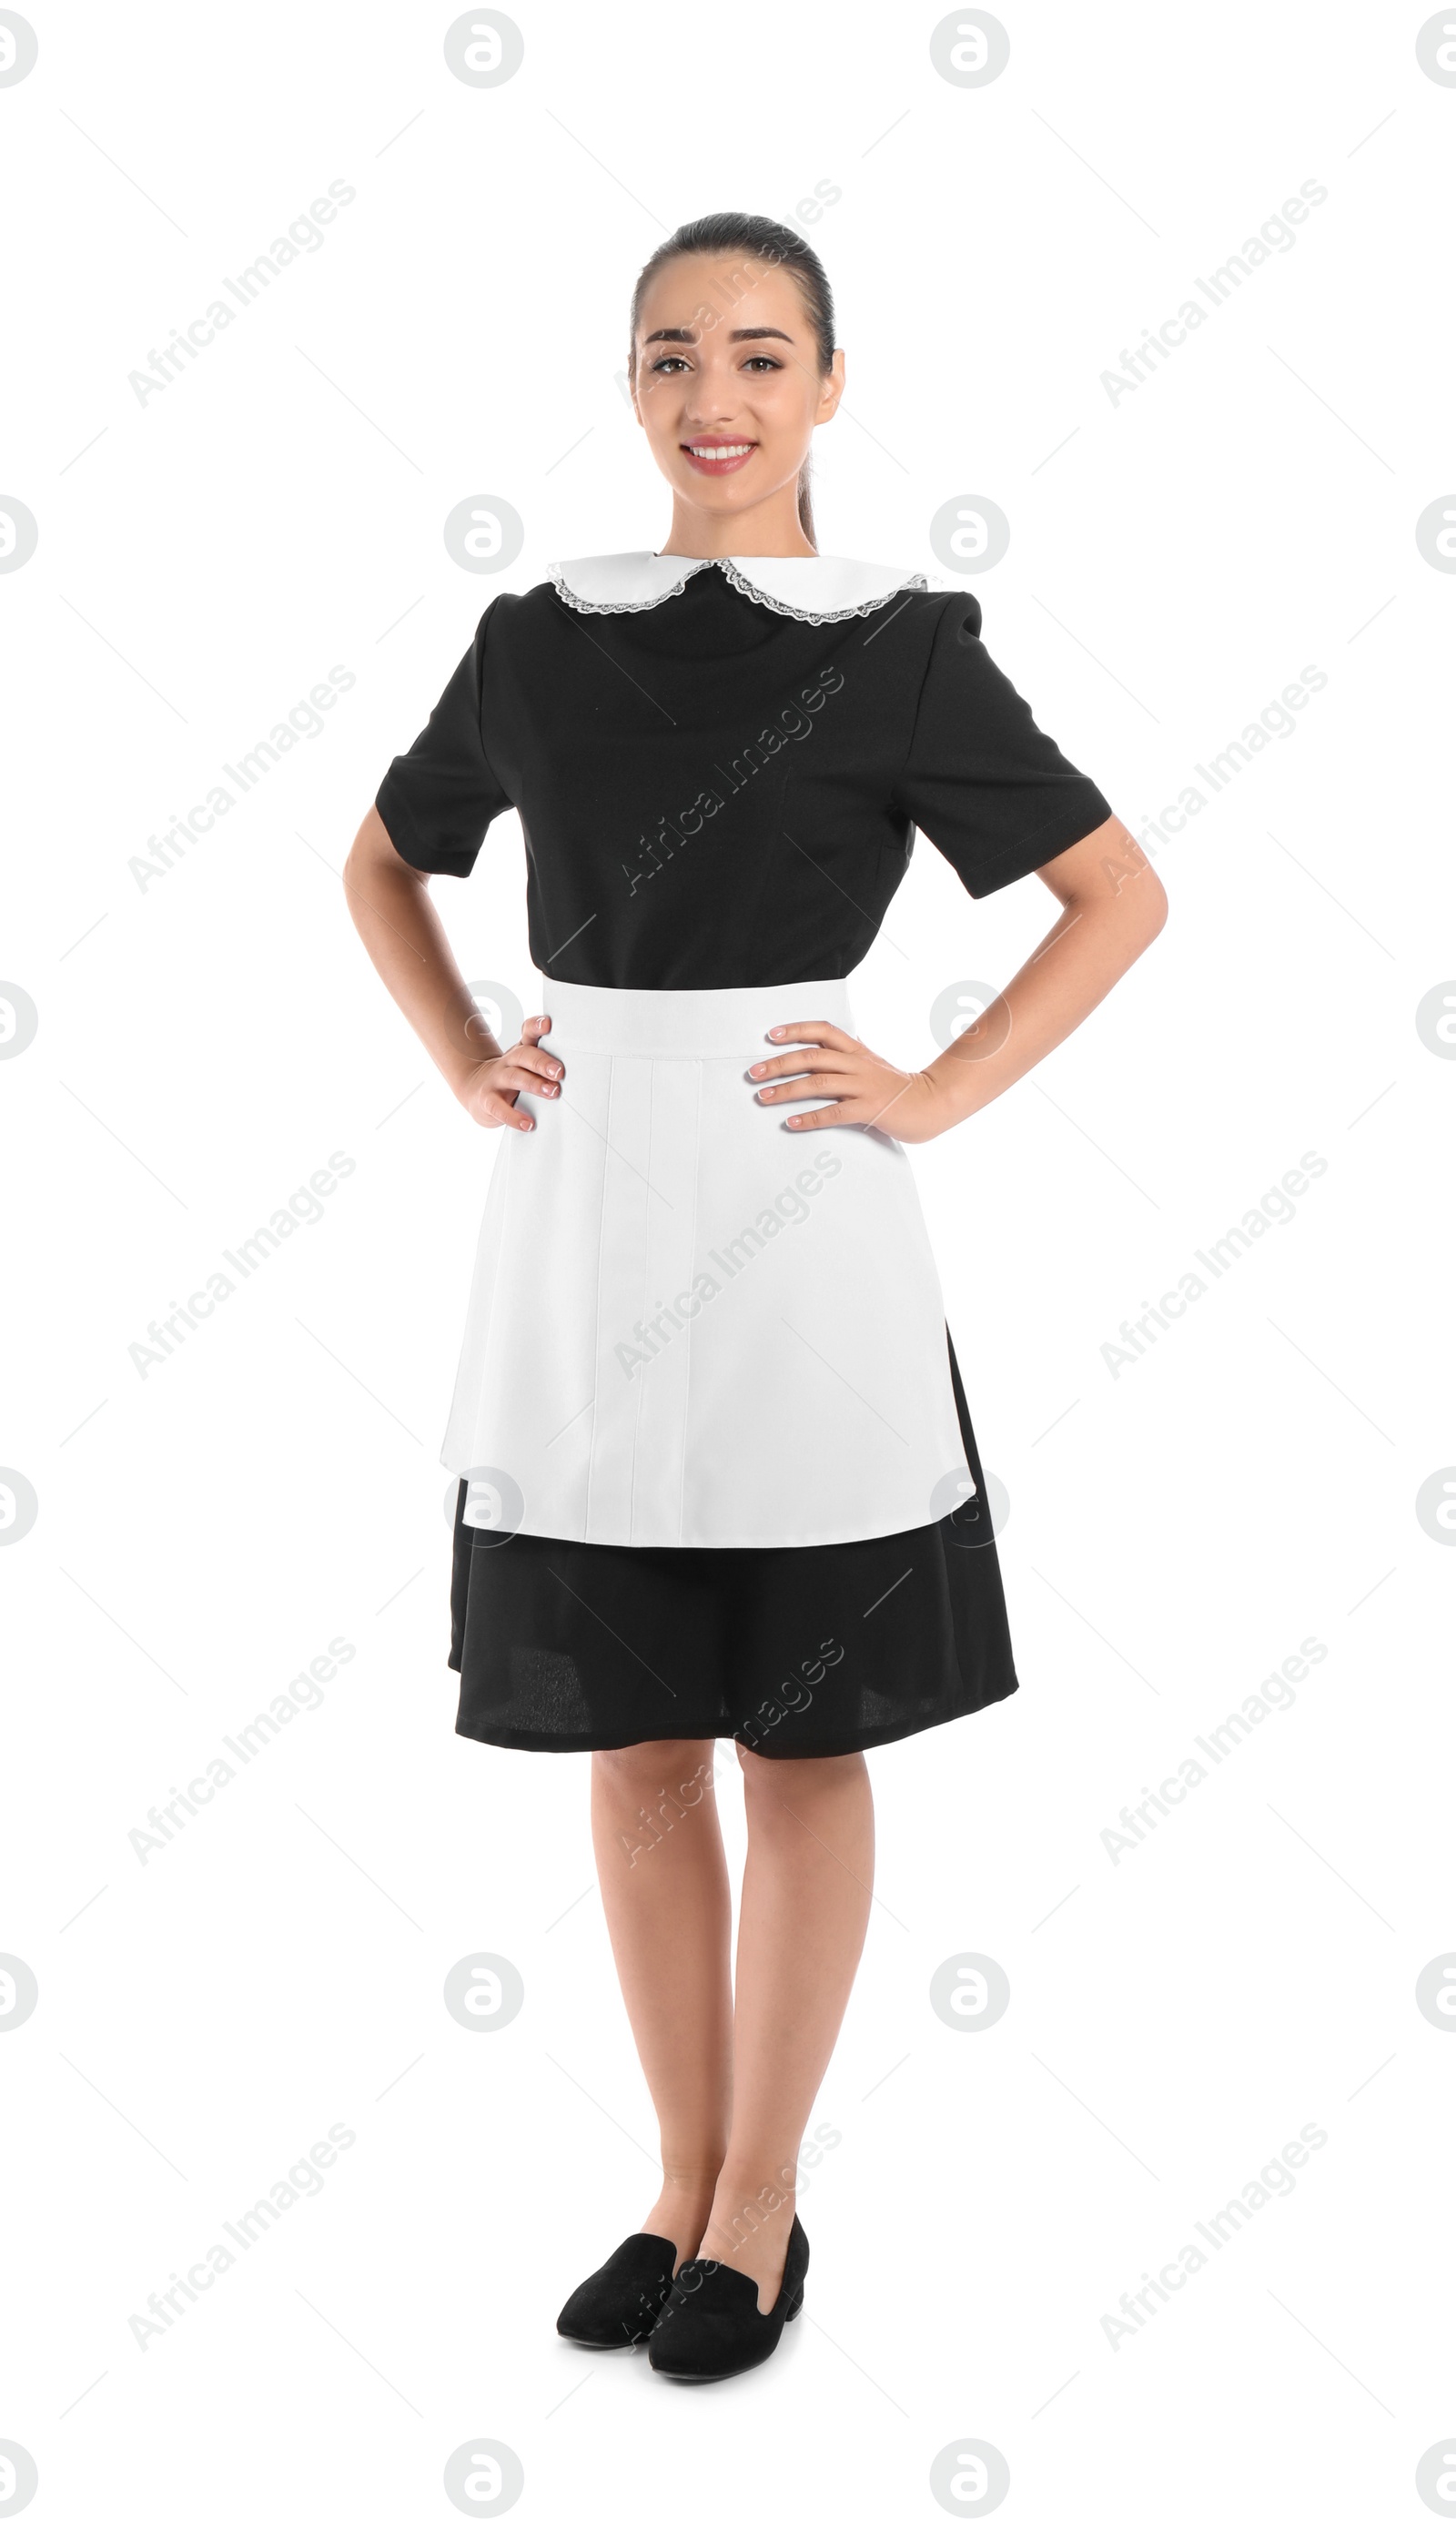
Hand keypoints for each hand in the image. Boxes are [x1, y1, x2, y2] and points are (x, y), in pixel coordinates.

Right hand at [458, 1013, 563, 1131]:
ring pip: (514, 1078)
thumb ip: (546, 1066)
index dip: (536, 1026)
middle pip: (524, 1055)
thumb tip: (579, 1074)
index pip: (527, 1033)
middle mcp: (508, 1062)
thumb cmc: (510, 1078)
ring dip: (534, 1084)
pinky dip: (514, 1117)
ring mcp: (496, 1080)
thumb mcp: (525, 1067)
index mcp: (520, 1051)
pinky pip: (500, 1108)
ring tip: (552, 1092)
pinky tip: (528, 1124)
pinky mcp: (487, 1100)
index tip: (548, 1024)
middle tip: (559, 1071)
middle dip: (542, 1062)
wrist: (475, 1089)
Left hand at [747, 1019, 953, 1142]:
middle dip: (779, 1064)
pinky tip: (791, 1123)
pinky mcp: (869, 1109)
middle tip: (754, 1073)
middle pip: (812, 1057)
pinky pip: (834, 1113)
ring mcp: (863, 1087)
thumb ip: (847, 1059)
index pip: (823, 1031)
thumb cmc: (897, 1087)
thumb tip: (817, 1056)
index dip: (796, 1030)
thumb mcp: (872, 1064)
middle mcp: (857, 1064)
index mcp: (857, 1051)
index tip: (771, 1036)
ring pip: (817, 1083)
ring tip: (763, 1097)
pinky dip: (810, 1118)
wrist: (932, 1102)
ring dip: (786, 1090)